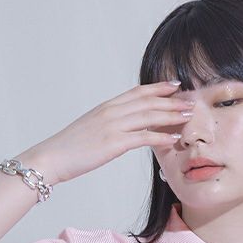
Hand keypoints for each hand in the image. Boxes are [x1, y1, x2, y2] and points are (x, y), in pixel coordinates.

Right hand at [26, 80, 193, 184]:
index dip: (158, 87)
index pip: (137, 92)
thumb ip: (109, 125)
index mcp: (106, 107)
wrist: (51, 157)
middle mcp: (111, 112)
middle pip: (148, 101)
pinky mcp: (113, 143)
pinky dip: (161, 136)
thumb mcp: (91, 130)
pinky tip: (174, 138)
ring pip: (149, 116)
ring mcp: (112, 126)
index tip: (175, 85)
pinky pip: (143, 137)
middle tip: (191, 101)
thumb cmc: (69, 149)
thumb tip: (123, 129)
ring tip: (189, 116)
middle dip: (171, 100)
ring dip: (171, 115)